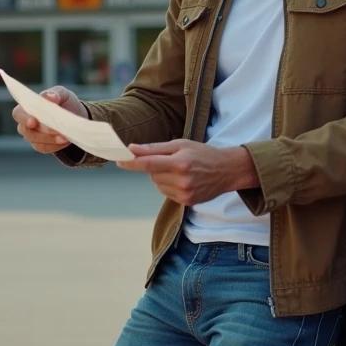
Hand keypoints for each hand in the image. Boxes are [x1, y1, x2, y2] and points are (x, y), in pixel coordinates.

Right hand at [12, 86, 85, 153]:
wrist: (76, 115)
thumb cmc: (65, 102)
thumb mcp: (63, 94)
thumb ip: (55, 93)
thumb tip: (49, 97)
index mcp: (27, 107)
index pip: (18, 114)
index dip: (24, 119)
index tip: (34, 122)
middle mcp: (26, 122)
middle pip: (25, 130)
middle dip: (42, 131)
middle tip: (57, 130)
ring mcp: (32, 135)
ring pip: (35, 140)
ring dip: (50, 139)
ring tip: (65, 136)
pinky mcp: (40, 145)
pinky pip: (44, 148)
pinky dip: (55, 145)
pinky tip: (65, 141)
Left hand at [116, 140, 257, 205]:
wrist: (226, 170)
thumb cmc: (202, 153)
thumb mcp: (181, 144)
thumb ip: (155, 148)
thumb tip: (132, 149)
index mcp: (180, 162)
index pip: (148, 164)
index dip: (131, 163)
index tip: (119, 161)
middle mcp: (182, 180)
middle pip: (152, 174)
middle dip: (155, 167)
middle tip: (171, 161)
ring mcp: (185, 193)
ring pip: (157, 185)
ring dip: (161, 177)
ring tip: (180, 171)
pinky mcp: (186, 202)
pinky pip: (166, 193)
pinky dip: (169, 186)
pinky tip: (183, 180)